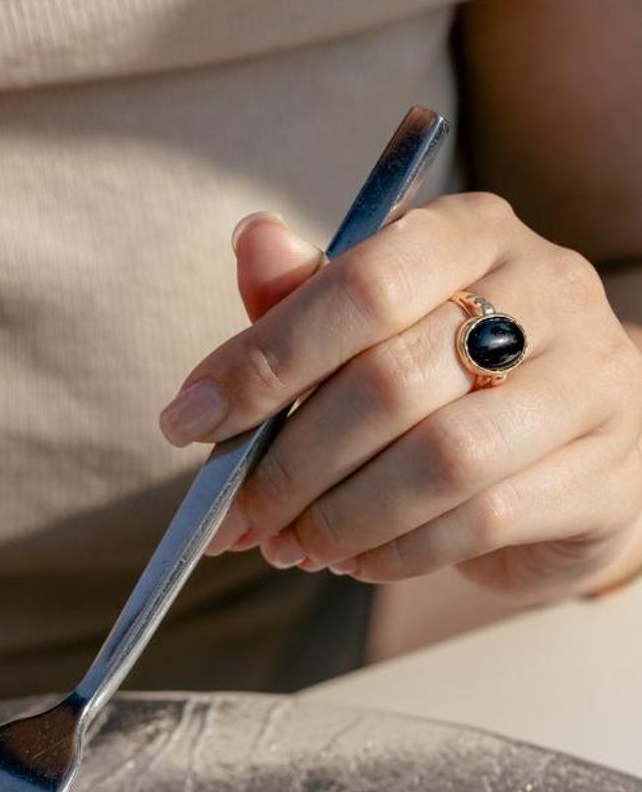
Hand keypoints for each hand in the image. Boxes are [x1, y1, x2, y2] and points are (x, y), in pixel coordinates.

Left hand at [159, 196, 641, 598]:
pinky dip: (396, 552)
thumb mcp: (372, 328)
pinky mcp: (602, 476)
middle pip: (392, 382)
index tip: (190, 421)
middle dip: (291, 463)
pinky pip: (479, 522)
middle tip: (238, 514)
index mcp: (474, 232)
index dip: (266, 359)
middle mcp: (547, 291)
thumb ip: (307, 296)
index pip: (363, 284)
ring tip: (293, 543)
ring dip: (341, 516)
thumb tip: (251, 241)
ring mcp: (587, 384)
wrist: (576, 452)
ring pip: (440, 461)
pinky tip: (356, 559)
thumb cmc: (451, 380)